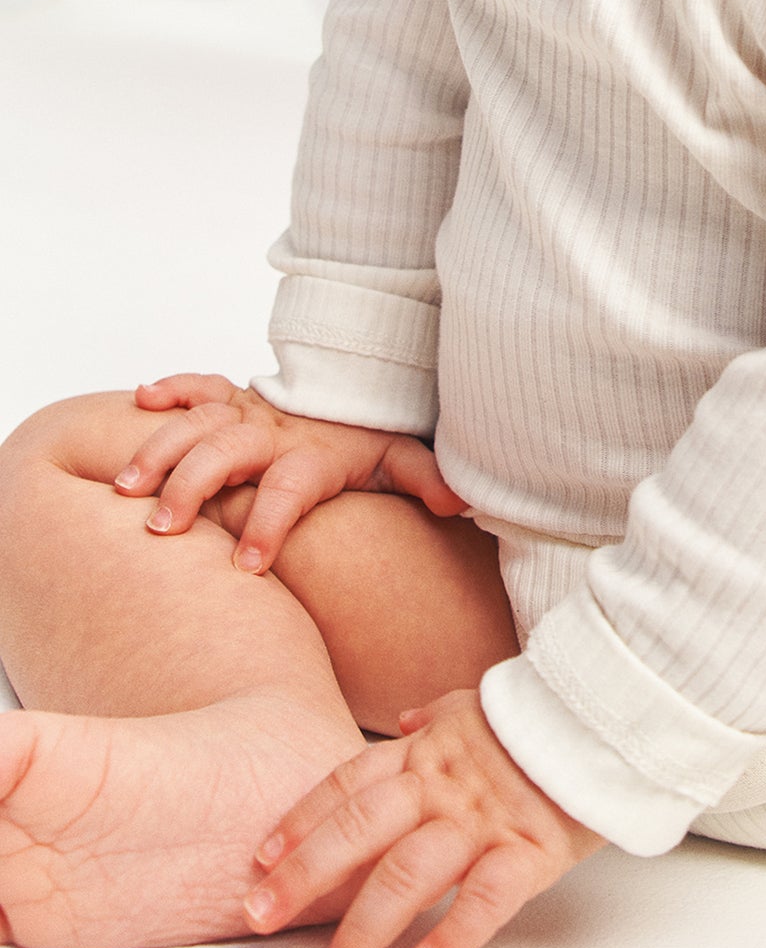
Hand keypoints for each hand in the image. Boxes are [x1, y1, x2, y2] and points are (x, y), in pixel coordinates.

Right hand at [113, 373, 467, 574]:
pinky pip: (197, 383)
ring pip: (196, 423)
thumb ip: (423, 478)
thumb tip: (458, 502)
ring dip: (158, 450)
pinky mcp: (230, 395)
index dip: (271, 524)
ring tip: (124, 488)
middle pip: (225, 453)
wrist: (354, 382)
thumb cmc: (365, 435)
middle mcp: (273, 432)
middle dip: (190, 487)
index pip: (290, 489)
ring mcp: (247, 410)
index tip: (246, 565)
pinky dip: (169, 387)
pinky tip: (138, 399)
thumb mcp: (397, 458)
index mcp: (312, 455)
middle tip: (160, 528)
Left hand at [242, 687, 606, 947]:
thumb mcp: (482, 704)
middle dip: (305, 875)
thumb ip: (436, 717)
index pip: (350, 783)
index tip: (260, 858)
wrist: (613, 708)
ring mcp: (486, 819)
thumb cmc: (547, 717)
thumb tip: (402, 722)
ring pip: (410, 871)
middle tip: (258, 916)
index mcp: (431, 752)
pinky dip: (454, 932)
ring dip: (364, 926)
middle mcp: (446, 786)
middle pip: (361, 828)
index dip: (301, 819)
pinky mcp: (532, 850)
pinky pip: (487, 895)